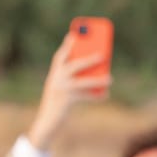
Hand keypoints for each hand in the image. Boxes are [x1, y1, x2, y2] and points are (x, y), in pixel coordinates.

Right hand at [25, 32, 109, 152]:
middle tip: (103, 55)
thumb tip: (96, 69)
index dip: (67, 45)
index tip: (74, 34)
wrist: (46, 121)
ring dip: (98, 80)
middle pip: (74, 66)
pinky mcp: (66, 101)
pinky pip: (85, 96)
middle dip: (89, 59)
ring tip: (110, 79)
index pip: (60, 57)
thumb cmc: (57, 103)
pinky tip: (105, 95)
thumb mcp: (61, 88)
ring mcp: (60, 90)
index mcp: (53, 74)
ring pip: (82, 82)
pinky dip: (96, 96)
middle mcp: (55, 80)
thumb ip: (72, 77)